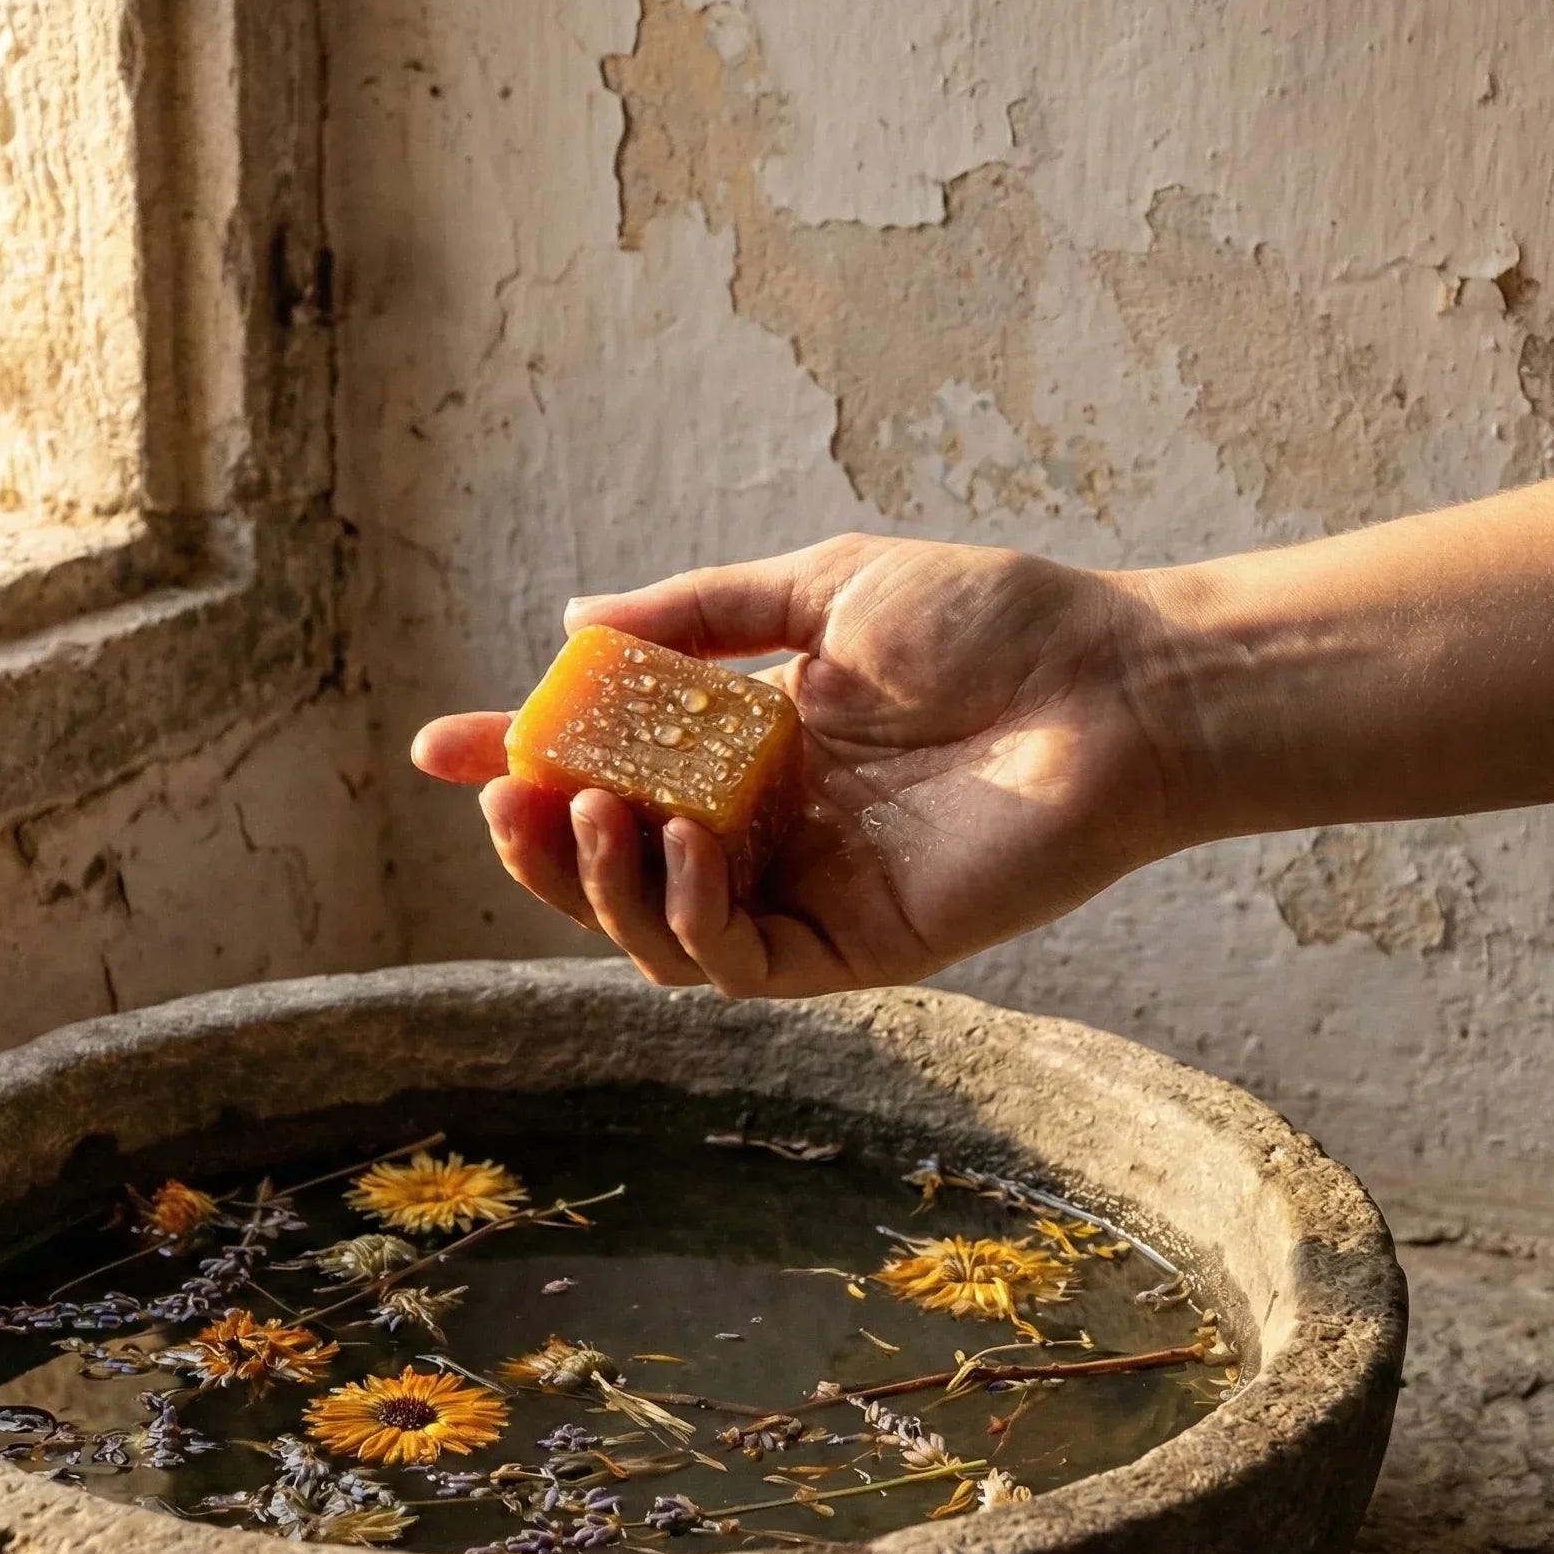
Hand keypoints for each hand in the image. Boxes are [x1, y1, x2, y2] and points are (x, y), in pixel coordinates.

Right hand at [410, 534, 1184, 996]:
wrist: (1117, 687)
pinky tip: (687, 848)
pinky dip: (690, 917)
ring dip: (598, 881)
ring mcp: (807, 895)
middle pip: (612, 866)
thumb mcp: (824, 592)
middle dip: (538, 841)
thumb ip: (700, 617)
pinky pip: (736, 961)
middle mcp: (767, 832)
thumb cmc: (995, 623)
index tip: (436, 745)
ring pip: (655, 929)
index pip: (609, 768)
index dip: (518, 760)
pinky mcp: (856, 948)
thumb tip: (574, 618)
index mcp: (752, 749)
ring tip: (584, 812)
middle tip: (501, 792)